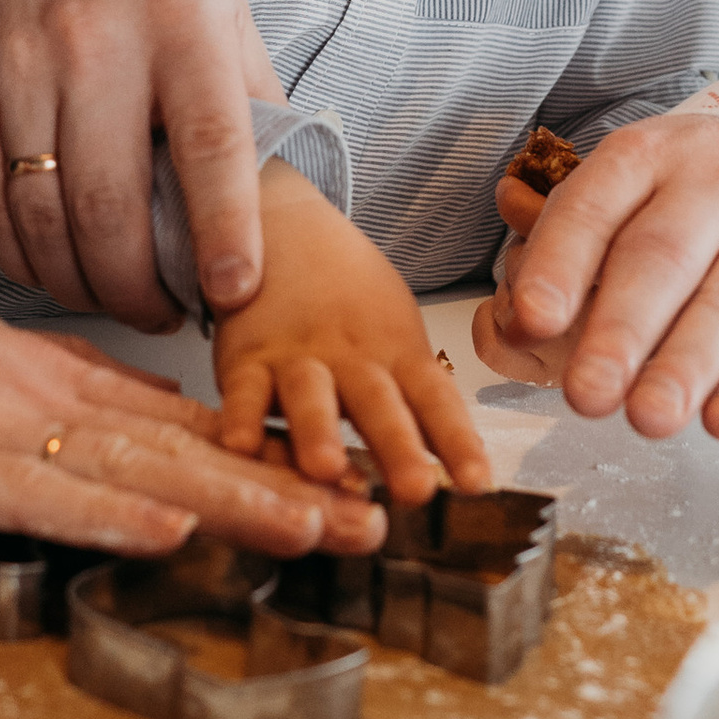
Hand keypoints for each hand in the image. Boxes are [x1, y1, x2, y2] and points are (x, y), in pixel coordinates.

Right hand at [0, 0, 280, 331]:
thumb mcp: (225, 6)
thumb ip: (250, 98)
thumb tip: (283, 200)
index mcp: (182, 20)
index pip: (209, 140)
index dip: (224, 227)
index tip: (235, 292)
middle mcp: (97, 44)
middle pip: (110, 203)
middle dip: (141, 287)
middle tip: (169, 313)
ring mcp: (25, 67)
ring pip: (42, 216)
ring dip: (82, 284)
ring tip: (120, 300)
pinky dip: (24, 256)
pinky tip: (58, 269)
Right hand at [0, 249, 387, 555]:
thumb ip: (32, 398)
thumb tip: (114, 431)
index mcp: (36, 369)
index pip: (170, 415)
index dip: (261, 449)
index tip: (340, 478)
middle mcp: (32, 386)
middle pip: (181, 439)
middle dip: (286, 481)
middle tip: (377, 513)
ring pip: (136, 461)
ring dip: (237, 498)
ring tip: (324, 526)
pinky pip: (39, 487)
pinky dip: (111, 508)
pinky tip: (174, 527)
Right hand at [214, 162, 490, 501]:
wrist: (286, 229)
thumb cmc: (351, 300)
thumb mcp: (397, 337)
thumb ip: (419, 399)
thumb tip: (465, 470)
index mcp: (397, 353)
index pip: (435, 399)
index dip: (458, 441)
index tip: (477, 483)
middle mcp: (351, 358)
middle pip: (379, 404)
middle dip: (398, 447)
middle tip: (417, 489)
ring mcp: (297, 357)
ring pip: (310, 396)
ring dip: (319, 431)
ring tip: (326, 469)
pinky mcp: (246, 359)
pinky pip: (243, 390)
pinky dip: (241, 417)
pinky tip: (242, 446)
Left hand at [479, 115, 718, 439]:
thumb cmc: (694, 201)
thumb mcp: (627, 196)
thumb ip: (559, 256)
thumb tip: (507, 327)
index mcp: (647, 157)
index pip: (594, 204)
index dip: (560, 262)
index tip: (531, 318)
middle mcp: (714, 186)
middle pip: (661, 258)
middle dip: (620, 331)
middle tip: (586, 393)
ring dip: (684, 367)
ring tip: (648, 418)